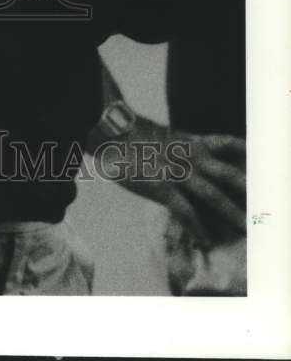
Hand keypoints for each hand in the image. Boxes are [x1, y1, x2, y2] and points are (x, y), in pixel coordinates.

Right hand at [95, 116, 246, 246]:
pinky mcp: (162, 186)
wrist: (111, 132)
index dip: (245, 152)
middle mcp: (190, 156)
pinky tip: (205, 240)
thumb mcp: (160, 134)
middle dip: (247, 190)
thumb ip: (177, 146)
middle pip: (228, 173)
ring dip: (231, 212)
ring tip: (245, 228)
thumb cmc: (130, 134)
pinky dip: (197, 227)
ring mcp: (178, 172)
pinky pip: (185, 211)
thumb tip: (183, 155)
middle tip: (262, 205)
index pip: (226, 143)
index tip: (259, 161)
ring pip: (213, 194)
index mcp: (190, 141)